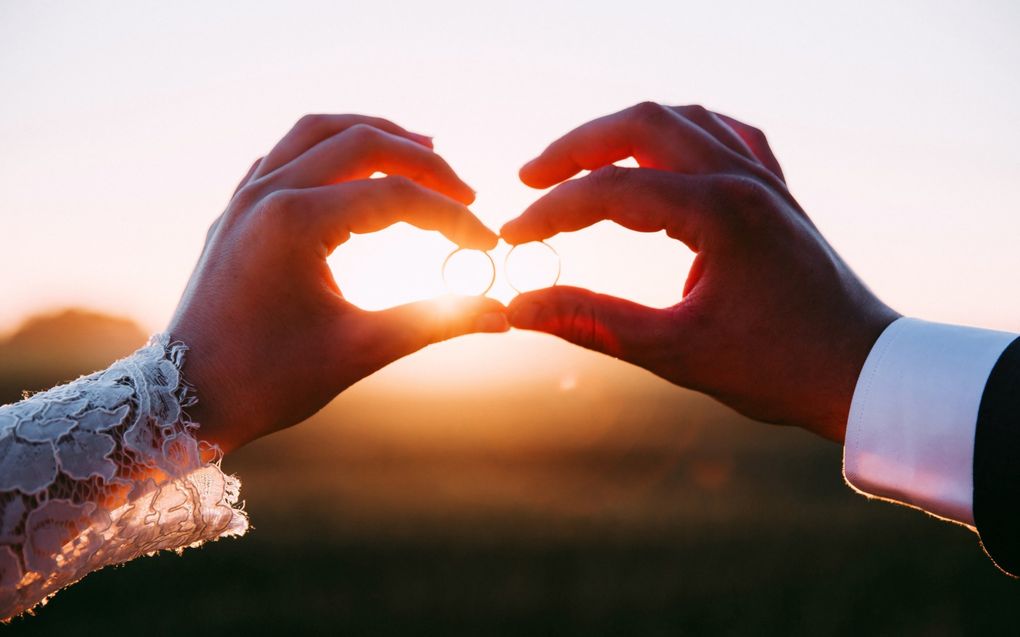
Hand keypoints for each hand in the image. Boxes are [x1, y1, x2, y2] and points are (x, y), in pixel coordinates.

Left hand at [169, 114, 506, 452]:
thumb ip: (435, 322)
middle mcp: (267, 193)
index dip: (451, 218)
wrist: (186, 400)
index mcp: (295, 222)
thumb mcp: (360, 350)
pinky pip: (288, 151)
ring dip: (375, 135)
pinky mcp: (238, 208)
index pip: (396, 198)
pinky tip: (357, 167)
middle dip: (423, 163)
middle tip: (465, 193)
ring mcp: (246, 195)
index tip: (486, 245)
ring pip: (319, 131)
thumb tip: (503, 316)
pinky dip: (332, 147)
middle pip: (362, 143)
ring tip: (424, 150)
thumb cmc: (268, 380)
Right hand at [501, 102, 898, 441]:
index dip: (550, 212)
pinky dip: (680, 135)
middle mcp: (743, 180)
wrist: (863, 373)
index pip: (610, 191)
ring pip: (681, 120)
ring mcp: (764, 180)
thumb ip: (591, 324)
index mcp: (719, 213)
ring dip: (622, 134)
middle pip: (642, 125)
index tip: (512, 236)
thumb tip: (519, 308)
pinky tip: (662, 153)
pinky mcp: (776, 193)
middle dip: (576, 147)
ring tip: (578, 165)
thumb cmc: (779, 369)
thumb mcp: (675, 352)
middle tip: (529, 178)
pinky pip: (724, 136)